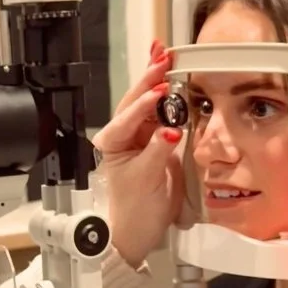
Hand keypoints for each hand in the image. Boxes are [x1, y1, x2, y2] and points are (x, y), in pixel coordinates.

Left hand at [92, 40, 185, 268]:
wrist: (138, 233)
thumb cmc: (134, 211)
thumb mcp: (147, 179)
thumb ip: (159, 150)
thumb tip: (171, 129)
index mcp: (112, 143)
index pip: (130, 116)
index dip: (146, 102)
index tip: (162, 90)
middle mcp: (123, 137)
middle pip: (137, 101)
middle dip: (150, 77)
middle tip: (163, 54)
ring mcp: (139, 138)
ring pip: (149, 105)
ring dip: (159, 81)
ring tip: (166, 57)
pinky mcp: (155, 143)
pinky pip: (163, 116)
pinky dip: (170, 98)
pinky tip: (174, 81)